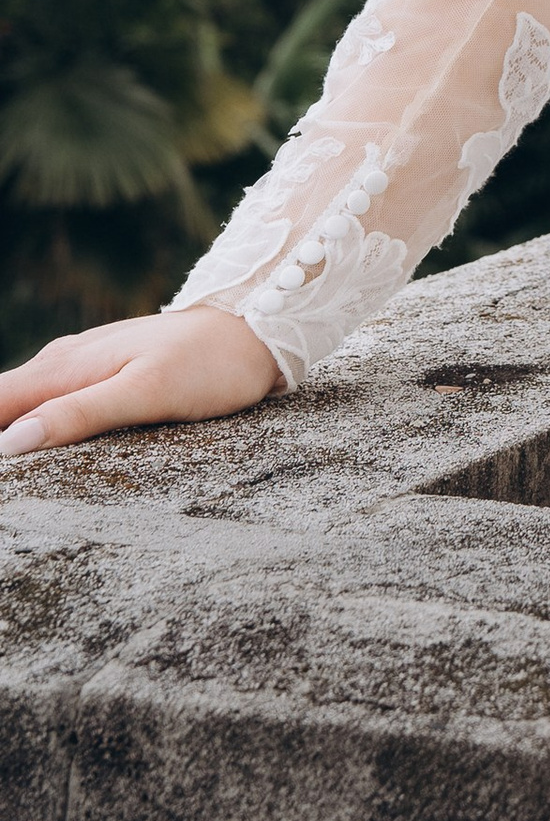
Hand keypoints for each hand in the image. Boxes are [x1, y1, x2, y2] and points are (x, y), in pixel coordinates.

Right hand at [0, 305, 282, 457]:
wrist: (252, 329)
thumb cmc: (206, 364)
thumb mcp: (145, 394)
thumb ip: (79, 415)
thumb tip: (11, 444)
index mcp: (61, 367)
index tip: (3, 480)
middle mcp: (61, 362)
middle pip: (1, 404)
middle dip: (1, 440)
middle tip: (14, 491)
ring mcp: (80, 365)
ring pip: (23, 402)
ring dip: (13, 431)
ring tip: (24, 474)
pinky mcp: (101, 373)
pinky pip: (50, 400)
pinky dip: (38, 424)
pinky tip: (45, 449)